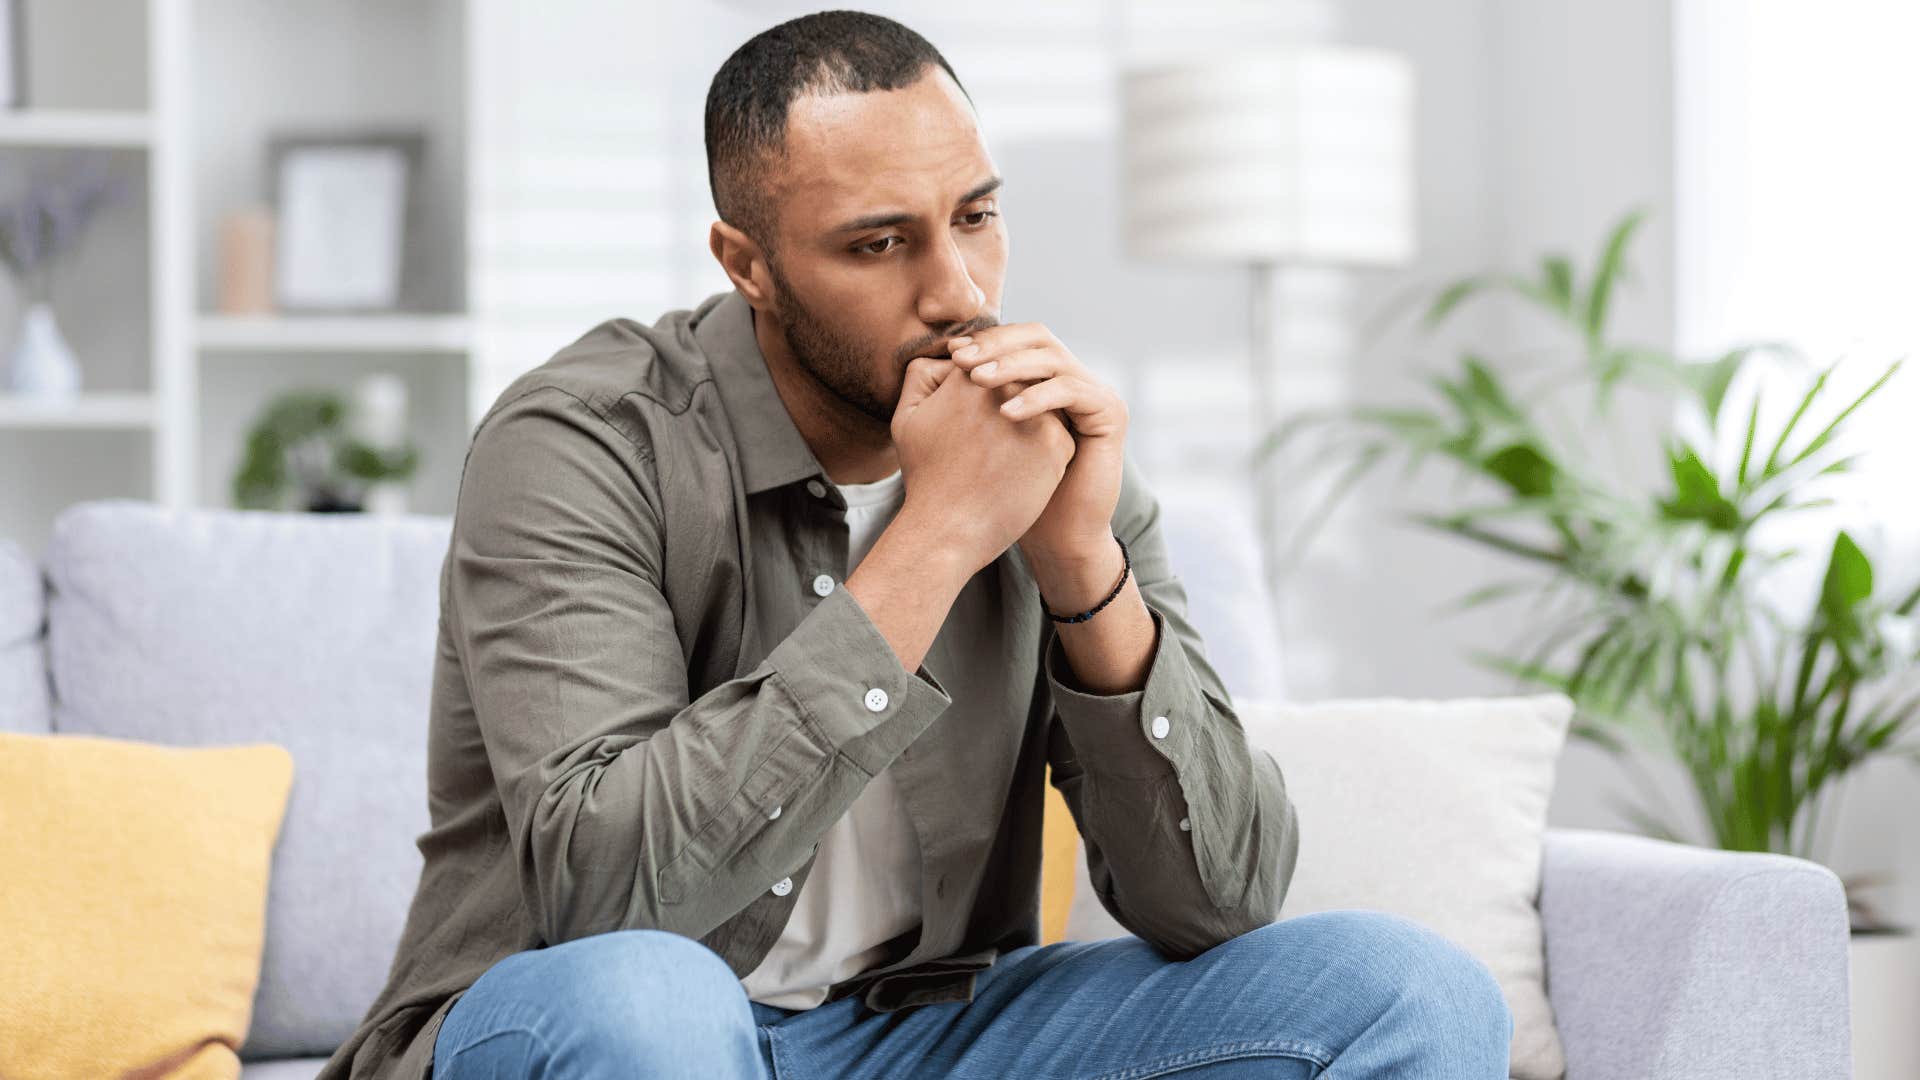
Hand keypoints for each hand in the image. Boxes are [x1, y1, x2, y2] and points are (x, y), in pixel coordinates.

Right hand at [891, 355, 1075, 572]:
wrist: (950, 529)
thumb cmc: (926, 477)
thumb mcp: (907, 417)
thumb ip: (922, 374)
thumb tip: (952, 354)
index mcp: (971, 375)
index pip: (992, 365)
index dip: (984, 390)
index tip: (976, 421)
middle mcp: (1008, 387)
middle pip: (1020, 383)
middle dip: (1011, 405)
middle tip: (993, 442)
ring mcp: (1037, 414)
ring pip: (1044, 407)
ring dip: (1034, 424)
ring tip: (1008, 455)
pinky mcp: (1058, 443)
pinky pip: (1059, 435)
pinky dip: (1045, 451)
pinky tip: (1023, 472)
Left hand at [947, 323, 1128, 565]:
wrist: (1054, 534)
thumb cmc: (1011, 492)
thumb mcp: (981, 436)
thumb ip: (964, 398)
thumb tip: (933, 359)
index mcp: (1045, 379)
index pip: (1016, 339)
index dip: (984, 340)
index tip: (949, 352)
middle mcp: (1072, 378)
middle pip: (1037, 336)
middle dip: (997, 345)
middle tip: (962, 359)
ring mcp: (1094, 392)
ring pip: (1053, 358)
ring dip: (1011, 366)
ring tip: (977, 381)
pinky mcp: (1110, 412)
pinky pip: (1071, 390)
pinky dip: (1037, 397)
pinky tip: (1006, 413)